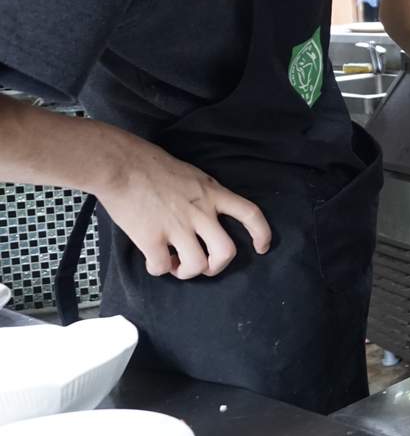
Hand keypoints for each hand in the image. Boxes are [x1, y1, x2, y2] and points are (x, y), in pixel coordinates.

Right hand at [92, 130, 271, 279]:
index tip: (262, 248)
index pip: (250, 214)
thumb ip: (205, 196)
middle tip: (205, 265)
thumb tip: (208, 215)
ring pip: (197, 265)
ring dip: (187, 272)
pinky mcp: (151, 237)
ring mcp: (177, 226)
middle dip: (217, 267)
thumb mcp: (193, 175)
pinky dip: (158, 269)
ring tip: (175, 264)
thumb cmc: (152, 165)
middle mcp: (200, 211)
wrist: (120, 163)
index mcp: (213, 193)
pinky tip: (153, 259)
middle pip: (227, 252)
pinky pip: (161, 267)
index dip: (261, 234)